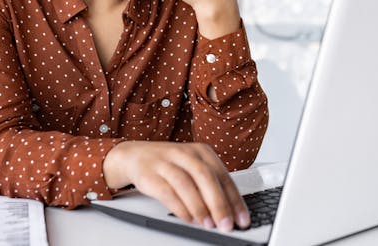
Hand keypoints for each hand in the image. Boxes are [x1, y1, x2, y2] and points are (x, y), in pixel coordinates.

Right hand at [103, 141, 250, 230]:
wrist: (135, 156)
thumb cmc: (170, 164)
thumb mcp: (193, 168)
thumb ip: (210, 186)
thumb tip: (229, 212)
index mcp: (202, 151)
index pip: (223, 176)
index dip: (235, 199)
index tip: (242, 218)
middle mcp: (186, 154)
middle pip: (206, 177)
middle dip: (219, 204)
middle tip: (227, 224)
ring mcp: (166, 162)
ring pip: (186, 184)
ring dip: (199, 207)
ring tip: (208, 225)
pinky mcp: (150, 174)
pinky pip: (166, 191)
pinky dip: (179, 208)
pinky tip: (188, 219)